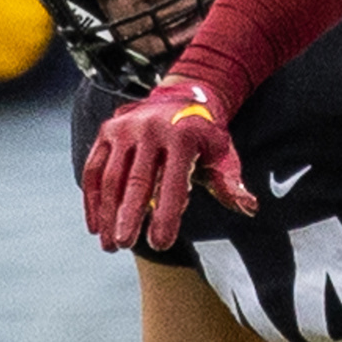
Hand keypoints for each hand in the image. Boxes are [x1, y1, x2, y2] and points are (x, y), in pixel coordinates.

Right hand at [81, 74, 252, 249]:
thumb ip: (229, 183)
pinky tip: (95, 225)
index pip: (174, 183)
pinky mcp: (108, 131)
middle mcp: (151, 130)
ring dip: (108, 214)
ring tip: (110, 245)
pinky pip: (94, 168)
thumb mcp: (222, 155)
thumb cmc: (205, 136)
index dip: (166, 215)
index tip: (160, 244)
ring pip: (111, 177)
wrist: (184, 95)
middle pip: (137, 181)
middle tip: (124, 245)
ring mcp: (126, 129)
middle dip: (129, 216)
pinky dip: (92, 199)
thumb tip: (248, 207)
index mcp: (183, 137)